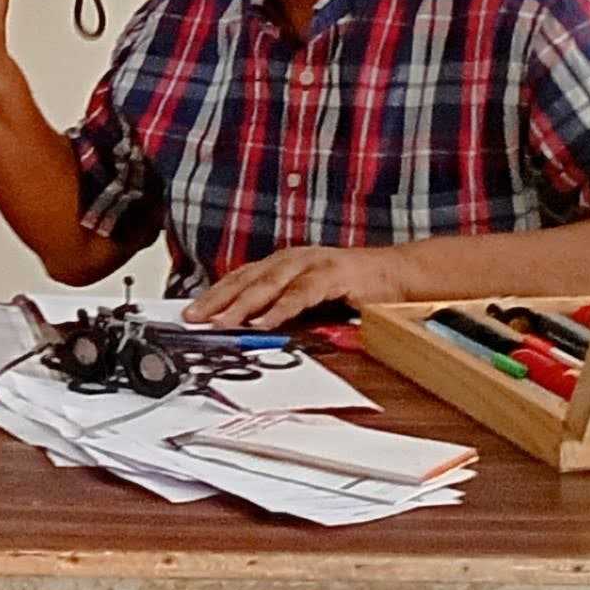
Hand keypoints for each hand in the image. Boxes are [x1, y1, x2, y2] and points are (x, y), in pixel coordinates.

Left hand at [186, 246, 408, 328]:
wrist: (399, 276)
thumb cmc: (353, 289)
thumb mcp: (310, 300)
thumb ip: (283, 309)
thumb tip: (248, 331)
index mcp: (283, 264)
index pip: (240, 278)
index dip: (214, 294)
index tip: (190, 313)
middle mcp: (293, 259)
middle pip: (246, 279)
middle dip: (217, 300)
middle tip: (193, 318)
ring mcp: (313, 263)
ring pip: (269, 284)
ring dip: (242, 305)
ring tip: (222, 323)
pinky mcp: (334, 274)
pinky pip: (302, 293)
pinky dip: (281, 308)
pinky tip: (264, 322)